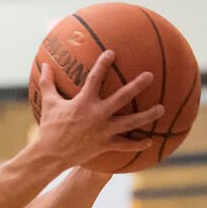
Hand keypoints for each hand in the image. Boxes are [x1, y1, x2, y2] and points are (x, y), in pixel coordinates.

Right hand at [33, 51, 163, 170]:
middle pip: (122, 98)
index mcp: (83, 102)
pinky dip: (138, 144)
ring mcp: (103, 131)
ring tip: (162, 108)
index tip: (112, 53)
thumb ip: (48, 82)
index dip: (103, 64)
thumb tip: (45, 64)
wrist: (51, 154)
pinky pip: (125, 145)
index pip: (95, 78)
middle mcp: (97, 115)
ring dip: (147, 116)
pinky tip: (150, 140)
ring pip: (130, 123)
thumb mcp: (49, 102)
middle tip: (150, 76)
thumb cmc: (50, 127)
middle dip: (137, 86)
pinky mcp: (105, 145)